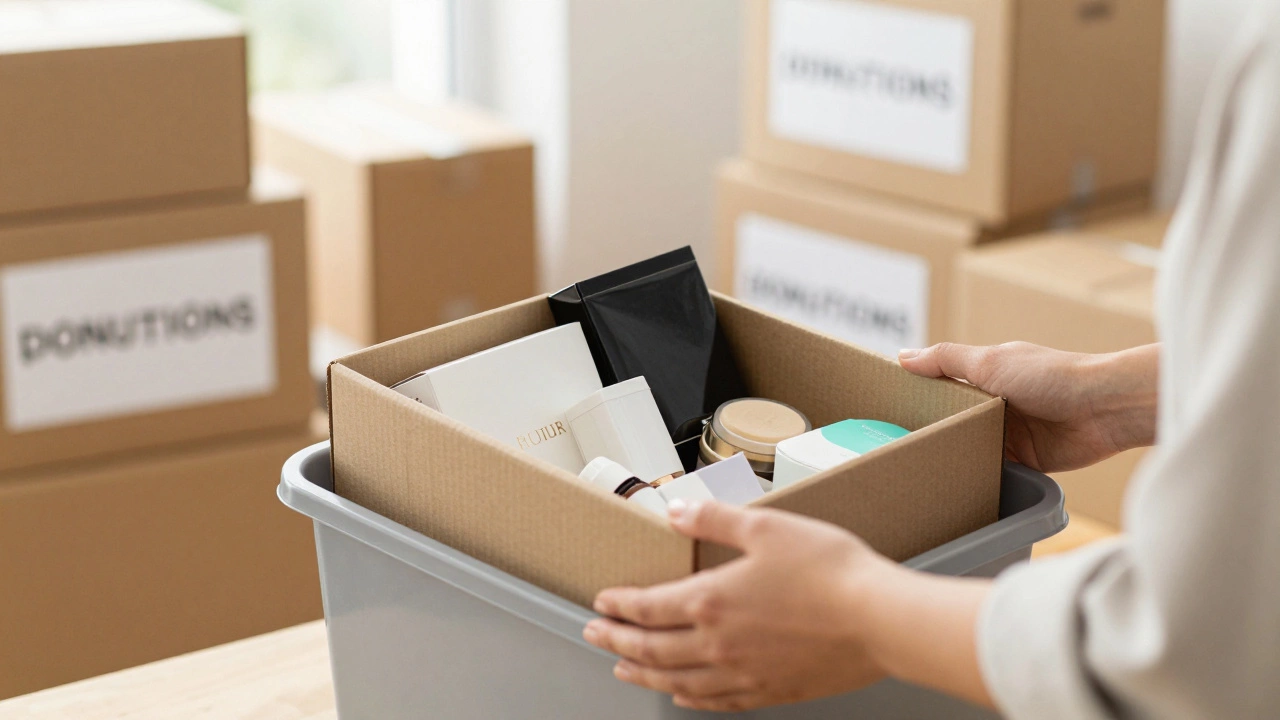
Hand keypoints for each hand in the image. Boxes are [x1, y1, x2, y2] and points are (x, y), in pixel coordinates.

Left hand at [583, 499, 892, 711]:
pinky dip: (690, 698)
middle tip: (595, 637)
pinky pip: (716, 701)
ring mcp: (743, 674)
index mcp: (711, 601)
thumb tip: (675, 512)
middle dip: (616, 642)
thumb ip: (714, 519)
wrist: (879, 620)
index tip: (601, 603)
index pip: (646, 609)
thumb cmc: (830, 572)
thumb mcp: (766, 527)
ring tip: (624, 670)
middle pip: (651, 649)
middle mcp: (718, 645)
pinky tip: (684, 696)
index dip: (618, 606)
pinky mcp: (771, 691)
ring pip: (676, 680)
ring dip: (644, 674)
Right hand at [898, 342, 1158, 472]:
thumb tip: (903, 356)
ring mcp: (1010, 433)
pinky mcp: (1026, 461)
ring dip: (954, 454)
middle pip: (952, 419)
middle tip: (893, 445)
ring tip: (916, 468)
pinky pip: (993, 469)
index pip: (941, 385)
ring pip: (969, 446)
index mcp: (985, 375)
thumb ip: (946, 360)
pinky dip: (978, 474)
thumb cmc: (1052, 376)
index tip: (885, 408)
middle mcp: (995, 404)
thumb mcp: (990, 362)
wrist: (1104, 409)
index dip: (917, 395)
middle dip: (930, 430)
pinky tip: (954, 483)